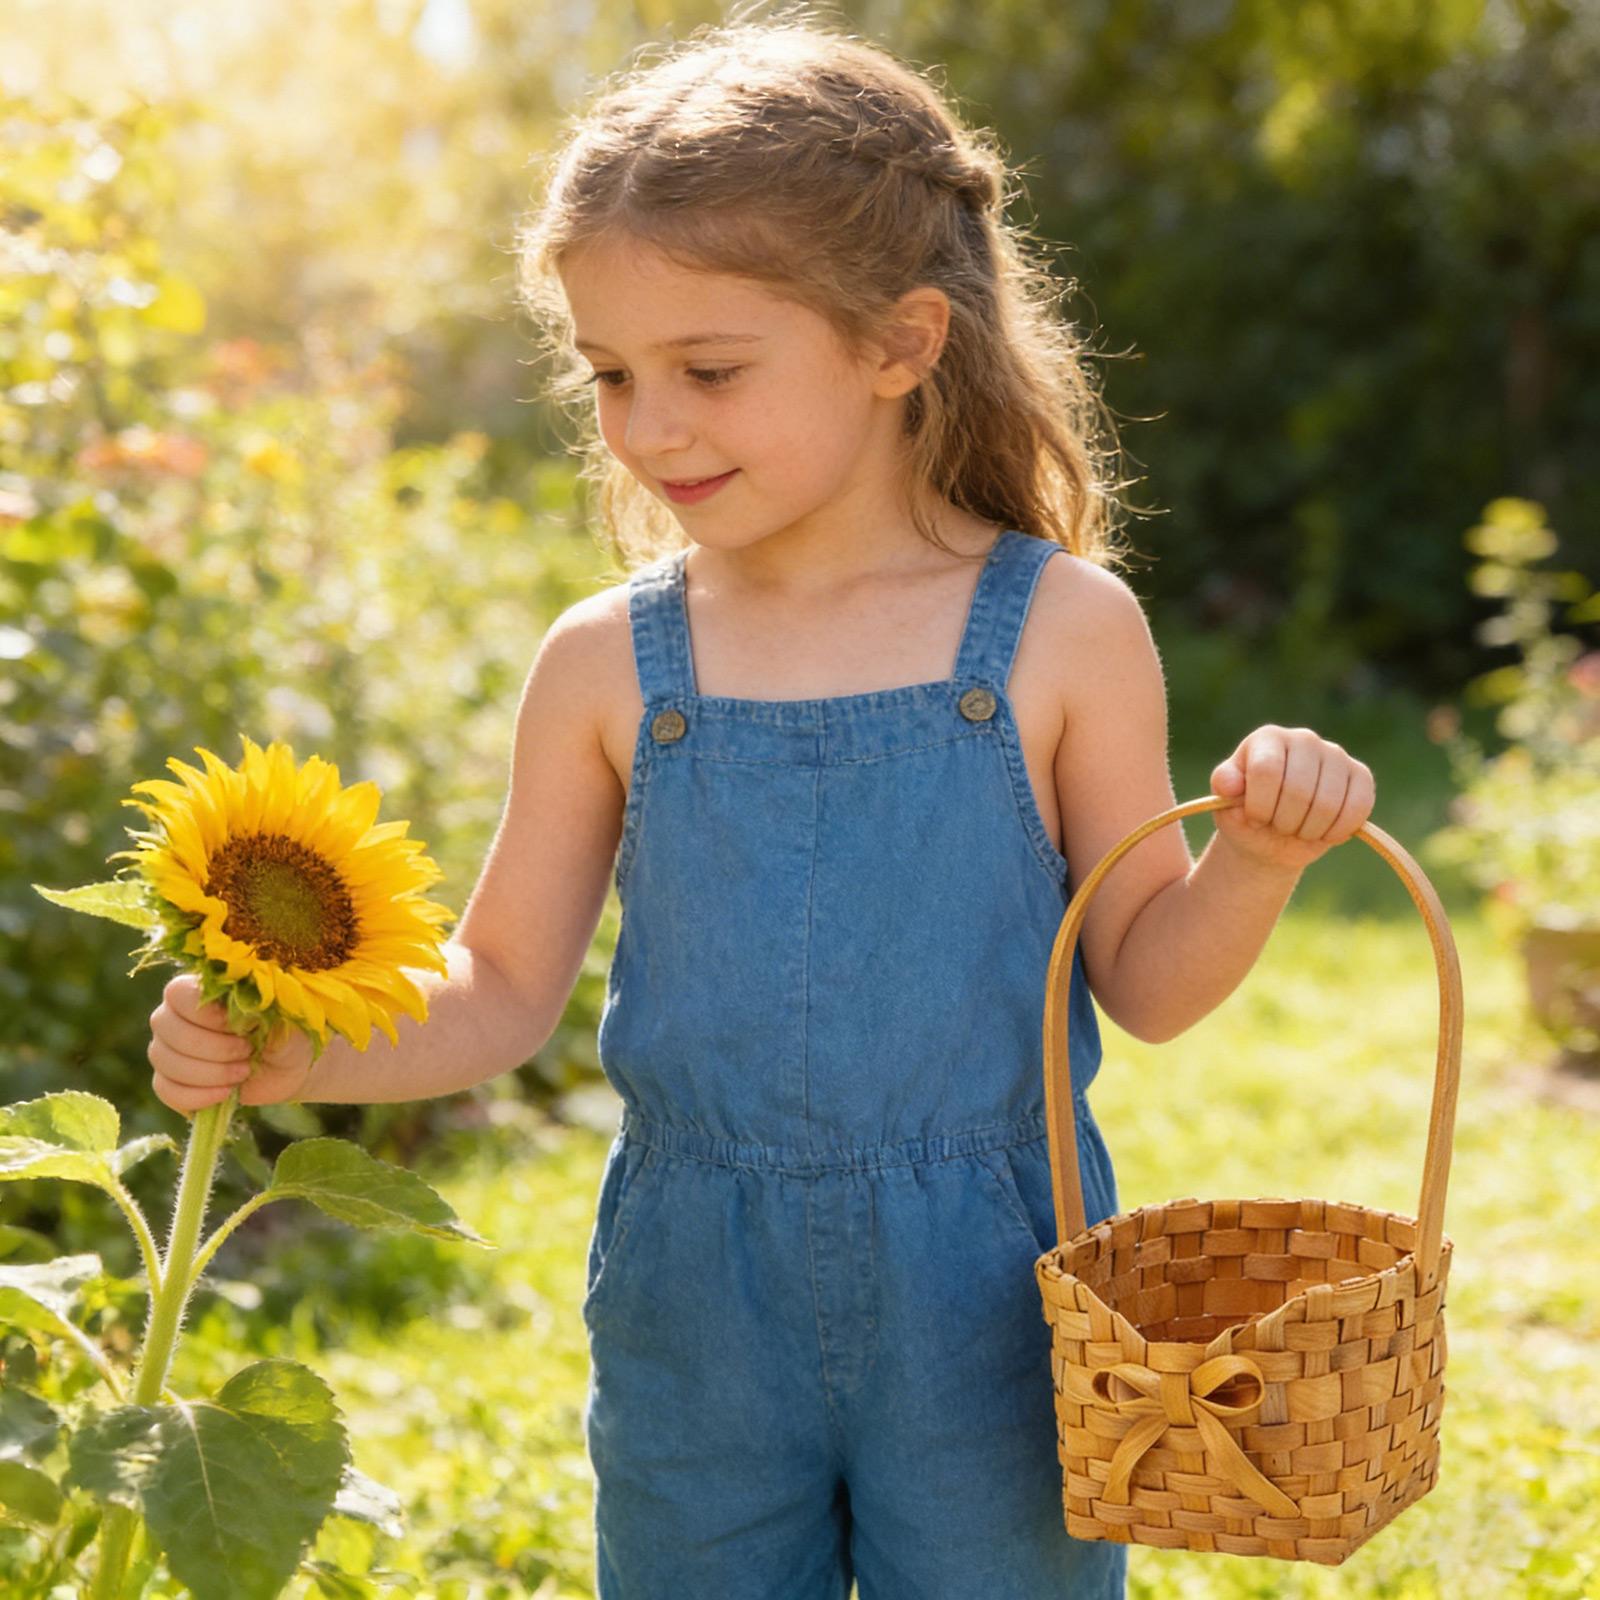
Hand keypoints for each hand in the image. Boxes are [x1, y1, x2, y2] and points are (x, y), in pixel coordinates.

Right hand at [149, 974, 314, 1115]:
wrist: (285, 1069)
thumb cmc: (285, 1035)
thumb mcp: (287, 1025)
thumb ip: (270, 1017)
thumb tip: (249, 1014)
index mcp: (202, 989)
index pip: (178, 993)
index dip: (205, 1014)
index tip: (238, 1026)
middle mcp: (176, 1015)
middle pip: (166, 1027)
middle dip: (212, 1047)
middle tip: (247, 1051)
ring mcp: (168, 1048)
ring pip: (165, 1060)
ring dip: (209, 1073)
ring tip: (243, 1071)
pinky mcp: (170, 1079)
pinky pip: (165, 1090)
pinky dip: (197, 1096)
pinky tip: (226, 1093)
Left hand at [1209, 725, 1374, 875]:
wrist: (1272, 834)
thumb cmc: (1245, 813)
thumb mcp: (1225, 802)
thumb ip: (1224, 787)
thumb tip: (1229, 783)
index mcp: (1267, 738)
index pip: (1266, 771)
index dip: (1260, 805)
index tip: (1254, 819)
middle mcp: (1304, 739)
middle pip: (1299, 789)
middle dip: (1284, 821)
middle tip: (1277, 827)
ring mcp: (1336, 755)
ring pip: (1329, 803)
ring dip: (1309, 830)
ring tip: (1297, 829)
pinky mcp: (1361, 776)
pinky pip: (1358, 807)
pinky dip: (1337, 830)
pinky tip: (1322, 832)